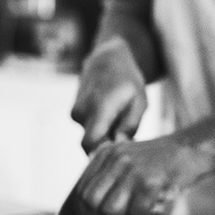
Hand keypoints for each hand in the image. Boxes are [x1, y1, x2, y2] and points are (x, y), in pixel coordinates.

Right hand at [71, 38, 146, 152]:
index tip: (119, 154)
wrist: (108, 59)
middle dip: (108, 145)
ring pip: (91, 137)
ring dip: (106, 135)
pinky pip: (88, 129)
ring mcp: (75, 112)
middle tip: (127, 136)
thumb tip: (119, 145)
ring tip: (120, 119)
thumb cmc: (128, 81)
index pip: (89, 144)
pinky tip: (111, 116)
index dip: (102, 154)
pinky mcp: (75, 114)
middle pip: (91, 145)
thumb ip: (129, 125)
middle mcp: (81, 112)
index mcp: (98, 108)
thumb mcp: (139, 102)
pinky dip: (101, 128)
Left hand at [72, 135, 206, 214]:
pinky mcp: (151, 181)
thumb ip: (106, 190)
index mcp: (106, 154)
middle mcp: (116, 158)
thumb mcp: (128, 168)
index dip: (81, 214)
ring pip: (109, 210)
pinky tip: (149, 210)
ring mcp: (133, 168)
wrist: (191, 149)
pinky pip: (136, 212)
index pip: (79, 190)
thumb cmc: (159, 165)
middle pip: (89, 201)